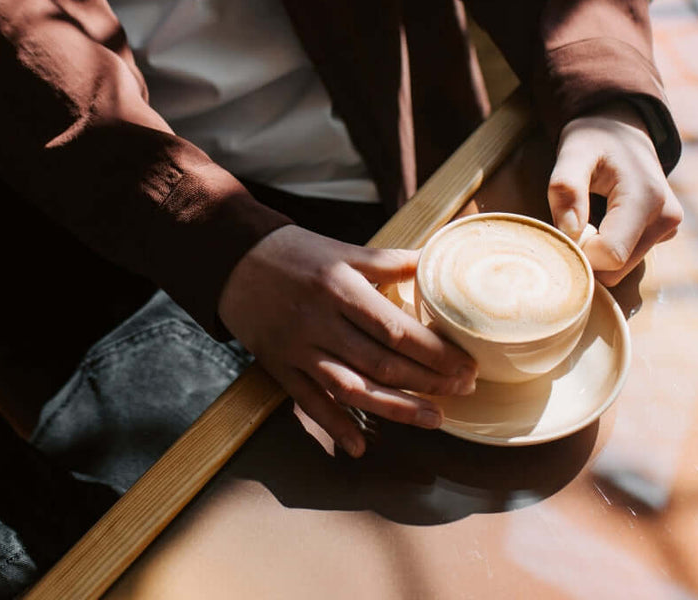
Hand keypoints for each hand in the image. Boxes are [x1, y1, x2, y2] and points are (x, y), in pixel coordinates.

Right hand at [218, 225, 476, 457]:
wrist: (232, 258)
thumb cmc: (293, 252)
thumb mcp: (342, 250)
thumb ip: (387, 262)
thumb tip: (433, 261)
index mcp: (340, 289)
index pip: (396, 329)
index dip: (435, 352)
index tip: (465, 364)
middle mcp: (320, 322)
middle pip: (381, 363)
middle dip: (427, 382)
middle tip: (462, 391)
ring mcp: (298, 348)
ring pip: (351, 388)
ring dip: (395, 408)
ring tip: (432, 419)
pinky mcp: (279, 366)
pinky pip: (308, 401)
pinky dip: (334, 425)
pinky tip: (360, 447)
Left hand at [548, 101, 682, 286]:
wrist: (622, 129)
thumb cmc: (595, 138)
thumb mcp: (573, 153)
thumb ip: (567, 188)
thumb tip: (570, 233)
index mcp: (647, 198)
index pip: (611, 255)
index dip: (579, 251)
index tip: (561, 229)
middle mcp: (666, 218)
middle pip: (616, 268)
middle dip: (586, 255)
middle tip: (569, 222)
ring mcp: (669, 228)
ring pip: (621, 268)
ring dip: (595, 252)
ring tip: (585, 217)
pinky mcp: (662, 233)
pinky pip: (627, 258)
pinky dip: (607, 248)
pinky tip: (599, 221)